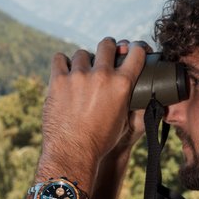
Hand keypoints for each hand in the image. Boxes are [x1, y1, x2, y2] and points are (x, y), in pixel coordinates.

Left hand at [37, 38, 145, 180]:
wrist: (73, 153)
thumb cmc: (101, 141)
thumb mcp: (125, 120)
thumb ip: (131, 101)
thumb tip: (141, 91)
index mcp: (122, 84)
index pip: (136, 52)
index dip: (137, 48)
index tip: (133, 48)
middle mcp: (101, 75)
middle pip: (107, 45)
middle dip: (108, 48)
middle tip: (106, 55)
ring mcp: (78, 76)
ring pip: (82, 53)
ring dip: (84, 61)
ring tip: (82, 72)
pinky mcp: (58, 80)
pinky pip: (59, 58)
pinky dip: (63, 63)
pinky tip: (64, 70)